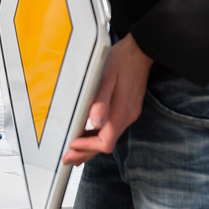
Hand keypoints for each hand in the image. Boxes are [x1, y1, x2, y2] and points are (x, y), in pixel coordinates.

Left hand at [63, 34, 152, 164]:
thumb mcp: (107, 78)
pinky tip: (88, 136)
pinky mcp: (127, 108)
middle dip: (86, 153)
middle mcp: (127, 116)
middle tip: (68, 159)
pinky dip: (98, 136)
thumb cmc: (121, 60)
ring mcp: (128, 113)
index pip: (105, 141)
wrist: (140, 50)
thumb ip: (101, 102)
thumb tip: (95, 123)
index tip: (71, 146)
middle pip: (106, 144)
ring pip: (109, 137)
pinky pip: (112, 128)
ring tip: (74, 153)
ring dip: (91, 146)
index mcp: (122, 111)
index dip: (87, 147)